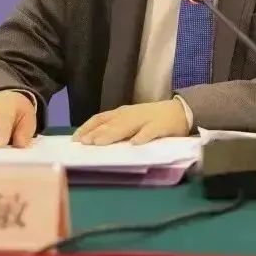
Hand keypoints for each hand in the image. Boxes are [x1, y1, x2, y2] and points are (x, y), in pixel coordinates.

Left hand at [73, 100, 188, 145]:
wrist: (180, 111)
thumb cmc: (151, 118)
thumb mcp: (131, 120)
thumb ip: (116, 128)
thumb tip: (92, 140)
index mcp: (122, 113)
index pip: (100, 118)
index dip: (87, 127)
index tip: (75, 139)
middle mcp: (131, 114)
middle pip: (111, 123)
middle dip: (97, 133)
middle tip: (84, 143)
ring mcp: (146, 119)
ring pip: (127, 126)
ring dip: (112, 134)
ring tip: (100, 143)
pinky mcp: (161, 126)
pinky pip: (151, 131)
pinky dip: (142, 137)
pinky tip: (135, 143)